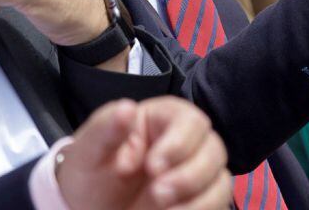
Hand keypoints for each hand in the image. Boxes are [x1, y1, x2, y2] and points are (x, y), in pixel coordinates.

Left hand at [57, 97, 231, 209]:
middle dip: (190, 175)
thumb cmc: (90, 172)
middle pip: (214, 149)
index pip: (189, 121)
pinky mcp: (198, 200)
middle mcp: (185, 144)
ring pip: (221, 180)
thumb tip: (127, 108)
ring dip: (198, 198)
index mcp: (161, 120)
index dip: (178, 143)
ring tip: (162, 209)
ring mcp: (195, 174)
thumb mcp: (88, 150)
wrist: (87, 209)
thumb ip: (106, 129)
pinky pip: (217, 203)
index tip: (152, 167)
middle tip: (157, 193)